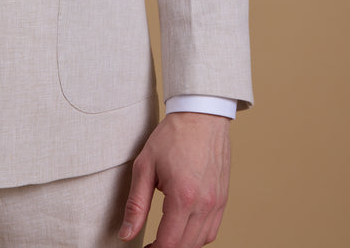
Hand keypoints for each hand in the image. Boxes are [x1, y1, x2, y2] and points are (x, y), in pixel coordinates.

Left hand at [118, 112, 230, 247]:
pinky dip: (197, 236)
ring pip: (201, 241)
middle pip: (185, 247)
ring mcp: (217, 202)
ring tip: (165, 237)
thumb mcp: (145, 166)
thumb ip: (136, 204)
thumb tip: (126, 234)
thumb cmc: (172, 136)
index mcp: (183, 198)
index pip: (168, 244)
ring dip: (182, 244)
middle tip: (150, 245)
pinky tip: (183, 227)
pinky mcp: (223, 198)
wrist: (201, 114)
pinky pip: (212, 229)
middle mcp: (204, 204)